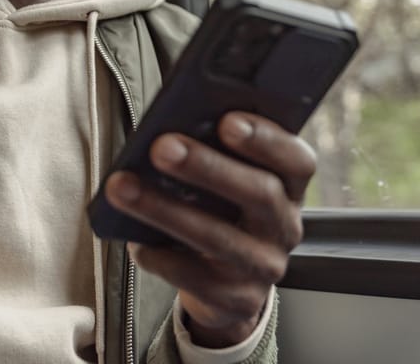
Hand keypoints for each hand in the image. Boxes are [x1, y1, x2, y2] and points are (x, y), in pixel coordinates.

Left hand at [104, 111, 315, 347]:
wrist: (228, 280)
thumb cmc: (220, 206)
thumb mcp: (229, 175)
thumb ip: (214, 148)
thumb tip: (171, 126)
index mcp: (289, 185)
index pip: (297, 160)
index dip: (266, 139)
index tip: (227, 120)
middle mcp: (285, 225)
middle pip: (259, 193)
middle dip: (206, 167)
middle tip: (161, 146)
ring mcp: (264, 266)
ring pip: (218, 237)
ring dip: (165, 209)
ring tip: (123, 186)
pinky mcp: (237, 300)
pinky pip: (196, 278)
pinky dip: (161, 255)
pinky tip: (134, 238)